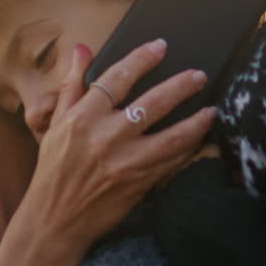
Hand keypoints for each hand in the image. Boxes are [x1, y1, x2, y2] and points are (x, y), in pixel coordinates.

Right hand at [0, 39, 214, 265]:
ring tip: (211, 110)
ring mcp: (124, 163)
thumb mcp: (55, 123)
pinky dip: (188, 149)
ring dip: (195, 122)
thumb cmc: (54, 169)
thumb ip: (72, 84)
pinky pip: (171, 162)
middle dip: (181, 86)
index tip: (161, 46)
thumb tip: (82, 49)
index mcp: (82, 118)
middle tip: (199, 75)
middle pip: (152, 103)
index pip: (117, 78)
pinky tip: (199, 139)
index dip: (142, 59)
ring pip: (171, 137)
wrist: (54, 220)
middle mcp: (104, 138)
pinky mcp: (137, 184)